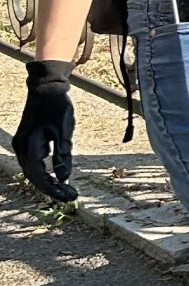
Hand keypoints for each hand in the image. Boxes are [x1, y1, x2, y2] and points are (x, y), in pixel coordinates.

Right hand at [13, 59, 77, 202]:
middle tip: (71, 197)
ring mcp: (21, 145)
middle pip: (35, 177)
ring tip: (66, 191)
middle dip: (53, 189)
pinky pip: (33, 163)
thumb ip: (64, 154)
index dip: (54, 190)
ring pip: (33, 172)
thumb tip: (64, 177)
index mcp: (30, 146)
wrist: (45, 88)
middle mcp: (21, 148)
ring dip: (48, 182)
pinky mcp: (26, 142)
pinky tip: (58, 178)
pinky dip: (45, 173)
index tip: (70, 197)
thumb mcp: (64, 131)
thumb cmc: (57, 107)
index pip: (39, 177)